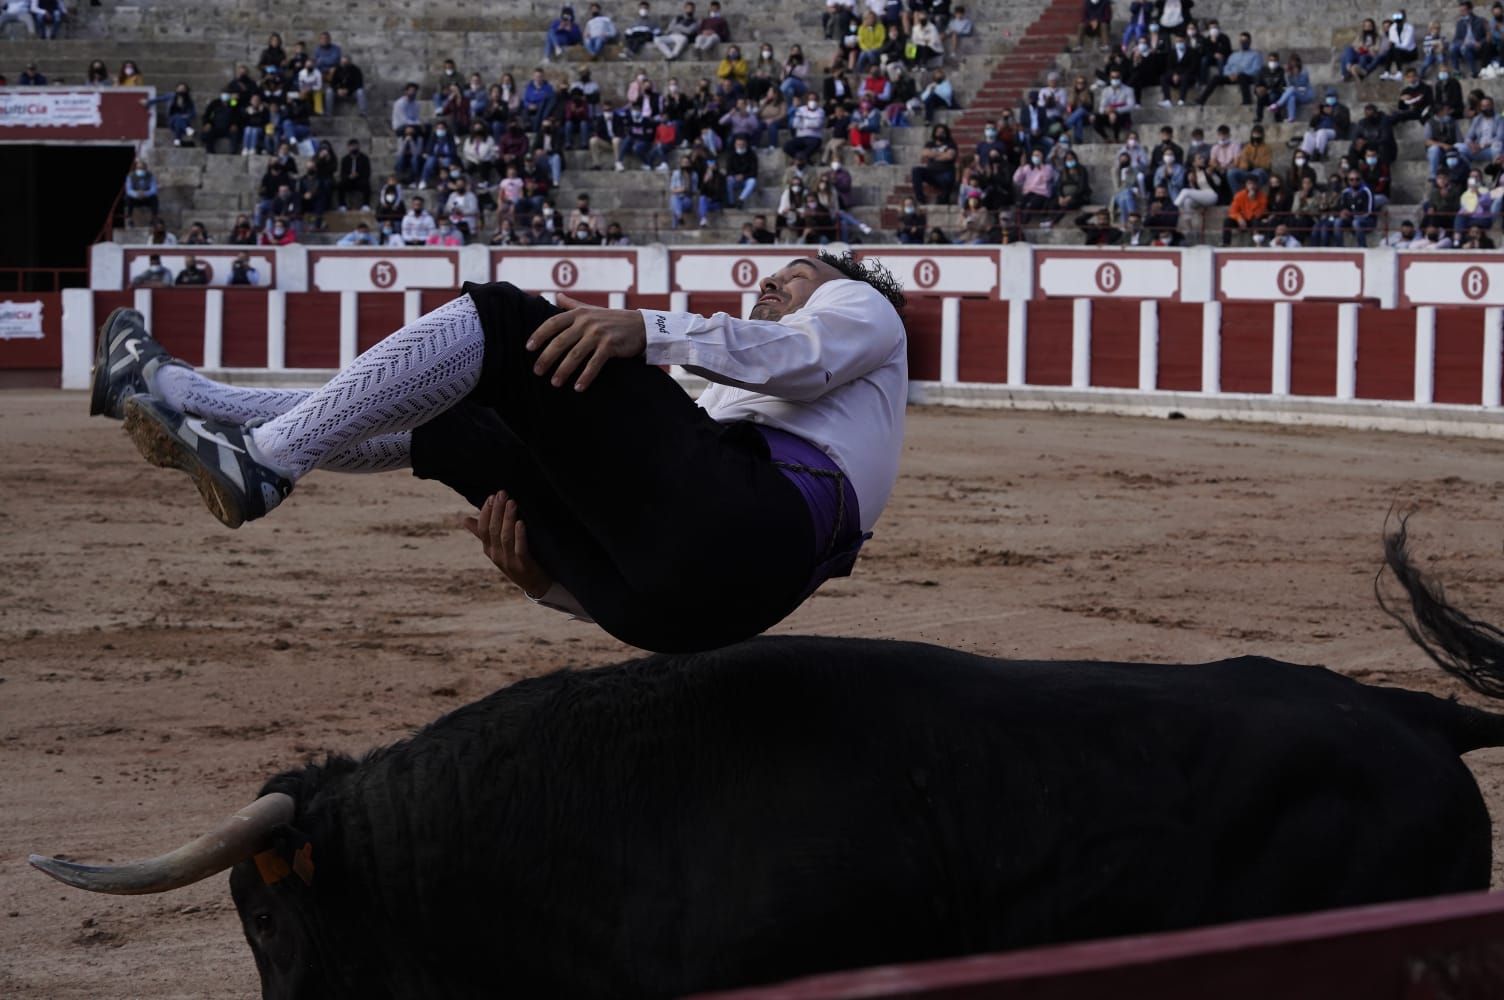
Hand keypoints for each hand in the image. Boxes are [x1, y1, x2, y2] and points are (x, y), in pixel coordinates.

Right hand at [463, 491, 552, 597]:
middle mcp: (496, 555)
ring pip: (505, 537)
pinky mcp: (523, 566)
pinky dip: (519, 535)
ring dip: (508, 519)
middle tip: (502, 494)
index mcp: (489, 550)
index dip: (486, 512)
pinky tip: (521, 522)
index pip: (482, 529)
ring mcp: (509, 562)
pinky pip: (519, 549)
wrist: (535, 584)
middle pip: (493, 530)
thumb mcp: (498, 548)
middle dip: (497, 511)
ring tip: (512, 503)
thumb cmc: (516, 561)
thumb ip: (483, 533)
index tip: (491, 497)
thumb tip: (464, 519)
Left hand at [526, 292, 645, 390]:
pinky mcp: (610, 346)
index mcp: (579, 313)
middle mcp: (586, 322)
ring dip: (563, 370)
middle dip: (546, 357)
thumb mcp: (591, 309)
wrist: (640, 325)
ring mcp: (598, 334)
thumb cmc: (612, 319)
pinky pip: (594, 364)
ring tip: (554, 383)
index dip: (539, 335)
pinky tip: (578, 387)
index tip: (528, 348)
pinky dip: (585, 377)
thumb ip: (572, 304)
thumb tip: (556, 295)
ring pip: (575, 354)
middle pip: (560, 341)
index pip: (553, 323)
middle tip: (537, 371)